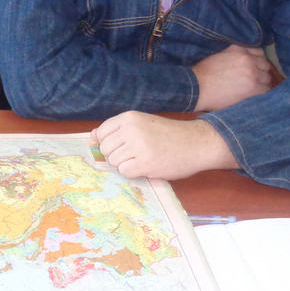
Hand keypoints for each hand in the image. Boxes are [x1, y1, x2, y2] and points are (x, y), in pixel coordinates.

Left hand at [93, 111, 237, 180]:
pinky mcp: (146, 162)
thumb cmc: (169, 135)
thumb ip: (118, 129)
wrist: (197, 143)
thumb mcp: (143, 124)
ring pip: (113, 161)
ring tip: (142, 160)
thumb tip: (92, 135)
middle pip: (105, 149)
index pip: (101, 133)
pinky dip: (133, 173)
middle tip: (134, 155)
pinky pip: (124, 172)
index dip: (107, 143)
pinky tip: (146, 167)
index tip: (121, 147)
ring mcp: (138, 146)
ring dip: (125, 165)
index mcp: (129, 117)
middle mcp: (131, 129)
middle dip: (116, 156)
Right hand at [192, 44, 271, 111]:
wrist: (198, 87)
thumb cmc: (204, 72)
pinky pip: (265, 89)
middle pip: (266, 66)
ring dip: (262, 82)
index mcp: (241, 50)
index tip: (253, 67)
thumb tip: (245, 57)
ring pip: (267, 78)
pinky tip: (253, 95)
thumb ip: (235, 53)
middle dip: (261, 72)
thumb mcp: (220, 55)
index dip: (257, 61)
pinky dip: (261, 92)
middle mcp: (249, 60)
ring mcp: (253, 74)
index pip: (260, 53)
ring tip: (253, 88)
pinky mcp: (253, 88)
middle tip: (253, 79)